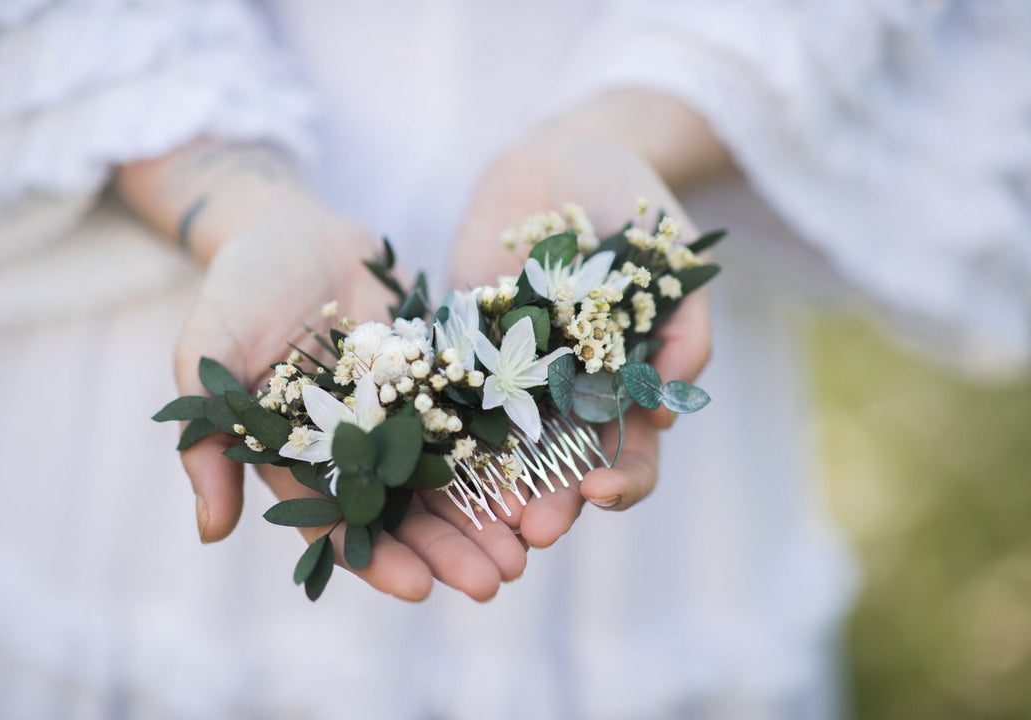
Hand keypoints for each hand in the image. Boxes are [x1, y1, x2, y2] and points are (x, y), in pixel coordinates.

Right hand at [120, 143, 526, 600]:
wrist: (293, 229)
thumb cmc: (239, 288)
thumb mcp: (207, 354)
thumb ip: (206, 435)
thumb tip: (211, 531)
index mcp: (301, 457)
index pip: (338, 523)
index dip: (377, 559)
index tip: (419, 588)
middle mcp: (357, 448)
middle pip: (405, 513)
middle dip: (449, 550)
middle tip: (496, 582)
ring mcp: (401, 415)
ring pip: (448, 479)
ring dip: (487, 517)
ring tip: (529, 548)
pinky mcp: (437, 378)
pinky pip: (476, 421)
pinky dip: (504, 453)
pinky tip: (542, 477)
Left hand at [450, 112, 714, 547]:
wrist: (560, 155)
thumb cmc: (630, 203)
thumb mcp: (669, 259)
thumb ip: (683, 329)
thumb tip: (666, 410)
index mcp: (624, 383)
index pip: (630, 451)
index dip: (623, 477)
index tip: (603, 490)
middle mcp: (568, 390)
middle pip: (563, 464)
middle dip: (552, 500)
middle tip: (535, 531)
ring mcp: (513, 373)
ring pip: (504, 447)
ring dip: (496, 487)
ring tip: (485, 518)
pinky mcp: (463, 347)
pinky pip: (451, 394)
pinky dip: (443, 430)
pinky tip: (431, 459)